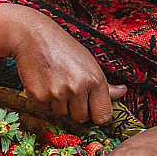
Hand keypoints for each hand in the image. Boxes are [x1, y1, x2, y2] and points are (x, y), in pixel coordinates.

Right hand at [0, 3, 125, 124]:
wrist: (33, 36)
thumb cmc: (64, 47)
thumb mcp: (89, 62)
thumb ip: (105, 84)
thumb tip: (123, 92)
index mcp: (94, 80)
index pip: (103, 116)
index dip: (97, 113)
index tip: (92, 107)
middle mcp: (77, 88)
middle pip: (81, 118)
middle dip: (77, 109)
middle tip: (70, 90)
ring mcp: (57, 93)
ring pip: (62, 114)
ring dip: (60, 104)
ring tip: (56, 82)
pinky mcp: (38, 96)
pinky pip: (45, 109)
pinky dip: (45, 100)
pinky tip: (44, 82)